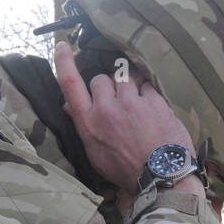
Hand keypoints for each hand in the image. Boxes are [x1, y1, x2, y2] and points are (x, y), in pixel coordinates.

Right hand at [54, 41, 198, 195]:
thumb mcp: (96, 154)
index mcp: (89, 124)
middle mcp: (106, 110)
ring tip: (137, 104)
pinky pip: (147, 86)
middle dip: (108, 86)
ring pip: (125, 77)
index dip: (64, 62)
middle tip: (118, 102)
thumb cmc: (127, 170)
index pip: (70, 84)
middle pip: (100, 79)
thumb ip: (84, 125)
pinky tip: (153, 111)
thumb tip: (70, 105)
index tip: (62, 45)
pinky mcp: (153, 101)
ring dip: (129, 85)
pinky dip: (149, 95)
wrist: (161, 178)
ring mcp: (131, 103)